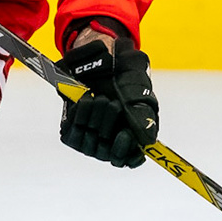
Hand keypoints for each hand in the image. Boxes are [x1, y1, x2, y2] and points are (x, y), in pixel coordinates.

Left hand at [55, 36, 157, 167]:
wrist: (99, 60)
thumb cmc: (124, 77)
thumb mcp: (138, 93)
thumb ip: (142, 117)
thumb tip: (148, 141)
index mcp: (134, 136)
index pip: (130, 160)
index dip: (127, 152)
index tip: (125, 134)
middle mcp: (112, 142)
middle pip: (109, 153)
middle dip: (110, 125)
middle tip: (113, 103)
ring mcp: (92, 139)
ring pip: (90, 147)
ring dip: (95, 118)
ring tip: (99, 98)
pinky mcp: (73, 131)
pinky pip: (72, 136)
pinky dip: (80, 116)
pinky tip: (86, 101)